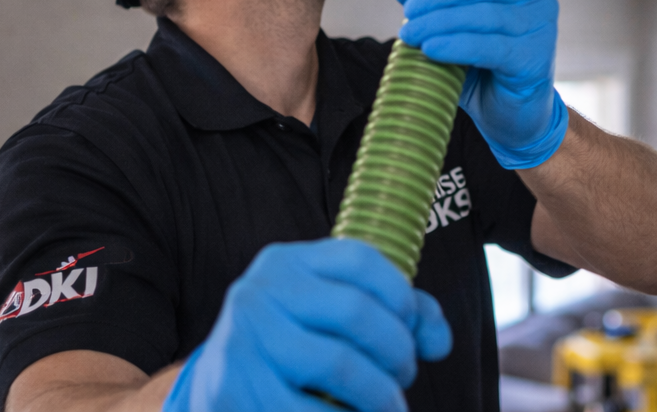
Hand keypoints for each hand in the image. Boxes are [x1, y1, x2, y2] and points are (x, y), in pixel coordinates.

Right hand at [163, 238, 450, 411]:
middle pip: (354, 311)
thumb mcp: (329, 311)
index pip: (360, 259)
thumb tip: (440, 340)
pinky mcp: (230, 391)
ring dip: (379, 395)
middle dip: (396, 350)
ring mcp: (241, 341)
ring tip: (391, 408)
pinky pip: (304, 411)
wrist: (216, 382)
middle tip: (406, 377)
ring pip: (336, 366)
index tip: (416, 331)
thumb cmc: (293, 342)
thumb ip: (392, 312)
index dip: (401, 294)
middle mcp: (259, 292)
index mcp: (286, 261)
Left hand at [390, 0, 567, 169]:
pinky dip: (456, 45)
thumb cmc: (483, 65)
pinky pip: (490, 47)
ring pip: (484, 15)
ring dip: (440, 21)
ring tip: (410, 33)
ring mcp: (540, 29)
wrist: (513, 116)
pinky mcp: (534, 60)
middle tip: (408, 12)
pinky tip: (431, 48)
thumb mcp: (453, 27)